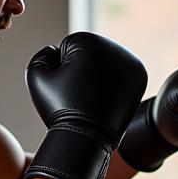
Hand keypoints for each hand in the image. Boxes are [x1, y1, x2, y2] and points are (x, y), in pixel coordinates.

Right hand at [23, 32, 146, 178]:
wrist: (87, 138)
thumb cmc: (60, 107)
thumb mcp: (37, 74)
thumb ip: (43, 54)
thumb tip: (56, 50)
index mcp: (89, 40)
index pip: (69, 47)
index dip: (62, 68)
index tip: (68, 87)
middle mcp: (115, 46)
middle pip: (90, 53)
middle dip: (82, 70)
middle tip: (80, 95)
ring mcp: (131, 61)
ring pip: (105, 63)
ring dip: (98, 76)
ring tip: (93, 98)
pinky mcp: (140, 77)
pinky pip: (120, 74)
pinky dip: (113, 84)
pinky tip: (106, 98)